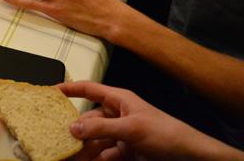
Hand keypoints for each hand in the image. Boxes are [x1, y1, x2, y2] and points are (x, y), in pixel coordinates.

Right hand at [59, 81, 243, 160]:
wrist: (191, 157)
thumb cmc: (167, 134)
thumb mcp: (131, 129)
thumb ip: (100, 129)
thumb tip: (73, 128)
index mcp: (119, 100)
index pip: (90, 89)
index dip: (70, 89)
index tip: (51, 92)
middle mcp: (118, 116)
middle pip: (89, 121)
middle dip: (74, 130)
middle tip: (57, 139)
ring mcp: (122, 135)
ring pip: (95, 141)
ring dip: (83, 149)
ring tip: (67, 156)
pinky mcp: (127, 153)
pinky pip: (104, 155)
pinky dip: (95, 159)